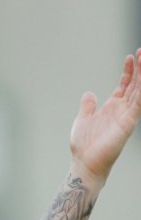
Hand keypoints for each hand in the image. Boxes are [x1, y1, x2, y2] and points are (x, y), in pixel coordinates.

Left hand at [70, 49, 140, 183]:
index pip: (124, 85)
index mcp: (112, 107)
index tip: (131, 56)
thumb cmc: (84, 145)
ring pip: (139, 91)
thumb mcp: (83, 119)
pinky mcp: (128, 124)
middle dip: (140, 68)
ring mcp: (127, 116)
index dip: (129, 71)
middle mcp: (122, 110)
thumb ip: (88, 106)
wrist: (85, 163)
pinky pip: (138, 105)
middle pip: (135, 85)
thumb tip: (89, 93)